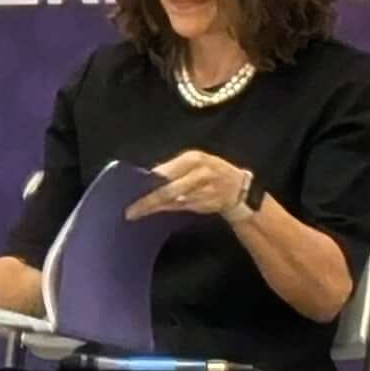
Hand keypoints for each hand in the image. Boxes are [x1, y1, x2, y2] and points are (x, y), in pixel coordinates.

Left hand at [131, 151, 256, 222]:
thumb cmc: (211, 171)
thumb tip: (149, 177)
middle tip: (131, 210)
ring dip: (155, 207)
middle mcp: (199, 174)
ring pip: (174, 202)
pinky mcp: (207, 205)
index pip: (165, 172)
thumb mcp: (195, 162)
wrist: (238, 187)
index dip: (148, 182)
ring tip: (137, 212)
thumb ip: (174, 169)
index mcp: (193, 159)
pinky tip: (156, 212)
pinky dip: (169, 210)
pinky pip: (183, 208)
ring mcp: (204, 191)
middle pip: (168, 190)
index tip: (131, 189)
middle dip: (148, 201)